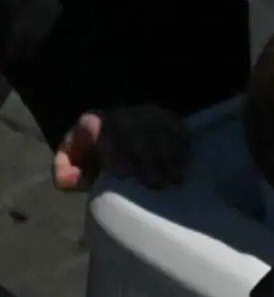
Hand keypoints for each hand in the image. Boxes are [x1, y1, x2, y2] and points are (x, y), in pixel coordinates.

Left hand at [53, 105, 190, 192]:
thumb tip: (74, 179)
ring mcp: (146, 113)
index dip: (114, 151)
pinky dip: (182, 145)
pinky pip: (177, 127)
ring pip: (160, 129)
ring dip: (169, 154)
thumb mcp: (71, 168)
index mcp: (92, 122)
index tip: (123, 175)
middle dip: (147, 158)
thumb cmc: (90, 160)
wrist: (110, 143)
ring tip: (174, 178)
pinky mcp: (166, 116)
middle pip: (137, 130)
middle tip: (155, 184)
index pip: (104, 130)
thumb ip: (65, 175)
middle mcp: (120, 113)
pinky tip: (185, 164)